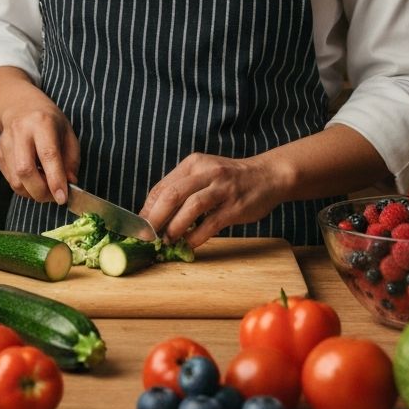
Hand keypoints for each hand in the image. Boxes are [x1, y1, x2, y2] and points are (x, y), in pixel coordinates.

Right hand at [0, 68, 79, 204]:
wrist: (21, 106)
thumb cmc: (49, 121)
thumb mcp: (68, 133)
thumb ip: (71, 159)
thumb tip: (69, 183)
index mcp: (42, 122)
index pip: (48, 155)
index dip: (55, 179)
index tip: (62, 197)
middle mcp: (20, 132)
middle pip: (25, 170)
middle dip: (41, 192)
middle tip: (54, 197)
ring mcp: (5, 143)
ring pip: (15, 180)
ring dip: (33, 193)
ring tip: (46, 188)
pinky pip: (11, 180)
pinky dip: (25, 187)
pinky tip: (34, 179)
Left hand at [139, 152, 287, 248]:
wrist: (268, 176)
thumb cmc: (231, 179)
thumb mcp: (205, 173)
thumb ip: (183, 188)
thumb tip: (156, 214)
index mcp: (194, 163)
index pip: (162, 186)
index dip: (148, 208)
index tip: (140, 227)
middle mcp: (207, 172)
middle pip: (172, 194)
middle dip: (156, 218)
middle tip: (148, 237)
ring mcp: (222, 188)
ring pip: (191, 207)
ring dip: (175, 227)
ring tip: (167, 241)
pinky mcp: (235, 206)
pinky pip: (211, 224)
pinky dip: (196, 236)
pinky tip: (188, 245)